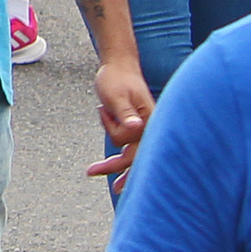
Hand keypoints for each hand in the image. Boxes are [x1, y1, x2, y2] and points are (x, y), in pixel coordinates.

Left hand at [82, 55, 154, 188]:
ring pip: (126, 148)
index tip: (117, 187)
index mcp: (149, 122)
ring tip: (104, 112)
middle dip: (115, 167)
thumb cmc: (117, 79)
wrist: (118, 65)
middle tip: (101, 180)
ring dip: (111, 133)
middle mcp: (149, 128)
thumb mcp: (117, 96)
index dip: (128, 170)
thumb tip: (135, 129)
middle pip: (133, 156)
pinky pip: (123, 140)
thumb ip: (125, 114)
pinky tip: (106, 114)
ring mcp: (143, 127)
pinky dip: (114, 134)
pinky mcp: (135, 126)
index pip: (139, 153)